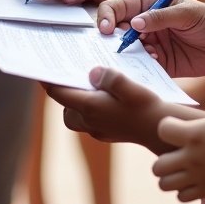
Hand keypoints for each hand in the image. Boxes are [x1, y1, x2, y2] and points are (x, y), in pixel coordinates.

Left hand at [44, 66, 202, 152]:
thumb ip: (110, 78)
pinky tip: (106, 95)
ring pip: (76, 117)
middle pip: (65, 108)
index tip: (41, 70)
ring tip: (88, 83)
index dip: (48, 82)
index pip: (59, 95)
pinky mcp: (110, 133)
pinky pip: (91, 120)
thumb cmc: (149, 107)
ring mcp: (100, 130)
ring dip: (77, 103)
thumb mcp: (131, 86)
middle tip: (68, 75)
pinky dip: (91, 108)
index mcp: (92, 108)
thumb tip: (91, 73)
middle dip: (63, 93)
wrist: (163, 134)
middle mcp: (92, 122)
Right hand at [96, 0, 204, 76]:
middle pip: (116, 32)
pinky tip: (150, 65)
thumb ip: (161, 17)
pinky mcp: (158, 65)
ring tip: (140, 58)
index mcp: (147, 5)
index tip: (106, 29)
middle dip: (111, 40)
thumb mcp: (187, 13)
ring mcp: (149, 46)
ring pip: (126, 52)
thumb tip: (134, 23)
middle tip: (115, 49)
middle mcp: (144, 25)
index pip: (118, 7)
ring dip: (126, 57)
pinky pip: (141, 69)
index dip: (107, 16)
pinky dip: (139, 70)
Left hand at [153, 59, 204, 201]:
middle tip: (178, 147)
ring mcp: (200, 177)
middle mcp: (193, 158)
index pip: (162, 128)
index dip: (168, 124)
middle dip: (163, 155)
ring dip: (170, 175)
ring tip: (183, 164)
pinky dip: (184, 189)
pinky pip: (183, 197)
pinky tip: (197, 177)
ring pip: (165, 184)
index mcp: (197, 133)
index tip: (181, 122)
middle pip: (157, 164)